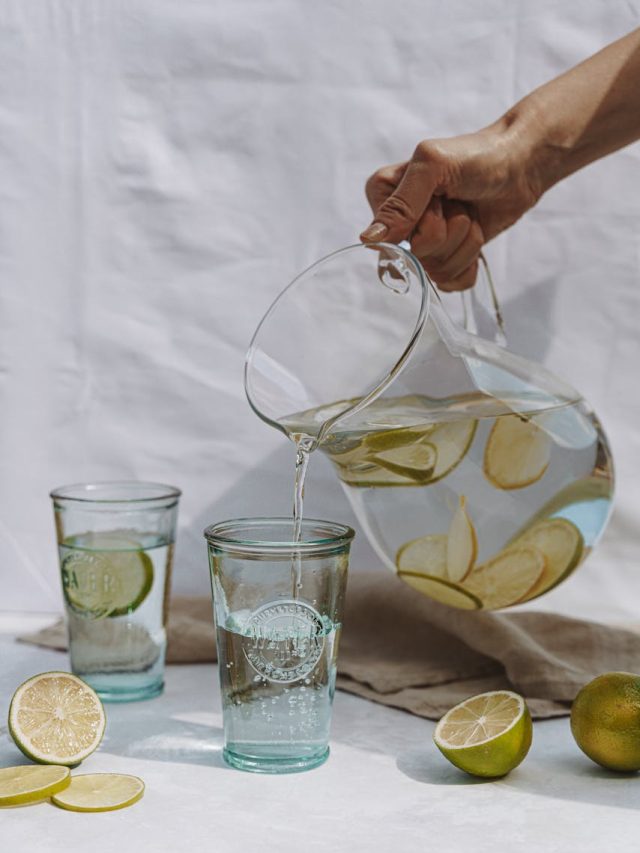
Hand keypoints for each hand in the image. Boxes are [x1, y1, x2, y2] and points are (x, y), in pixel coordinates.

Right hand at [361, 122, 540, 289]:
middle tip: (459, 203)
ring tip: (470, 211)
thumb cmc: (478, 155)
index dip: (426, 225)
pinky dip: (471, 262)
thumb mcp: (433, 167)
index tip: (439, 198)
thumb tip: (369, 240)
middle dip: (450, 232)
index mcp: (383, 194)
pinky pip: (451, 283)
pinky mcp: (446, 257)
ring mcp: (422, 242)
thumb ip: (401, 204)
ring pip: (438, 271)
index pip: (393, 240)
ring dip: (466, 242)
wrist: (520, 164)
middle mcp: (398, 222)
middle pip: (419, 258)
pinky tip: (475, 234)